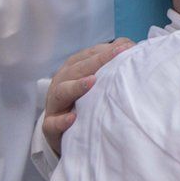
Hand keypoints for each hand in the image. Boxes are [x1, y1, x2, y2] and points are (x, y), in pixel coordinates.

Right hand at [43, 38, 134, 154]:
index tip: (126, 48)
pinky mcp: (50, 127)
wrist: (65, 134)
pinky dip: (61, 121)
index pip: (88, 56)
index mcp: (73, 69)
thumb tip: (129, 46)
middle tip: (117, 55)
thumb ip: (110, 63)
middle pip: (77, 70)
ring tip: (92, 82)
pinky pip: (52, 123)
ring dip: (76, 86)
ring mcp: (54, 105)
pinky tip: (72, 118)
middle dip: (97, 61)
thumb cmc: (85, 102)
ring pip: (62, 92)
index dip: (106, 51)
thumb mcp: (97, 81)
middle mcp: (61, 83)